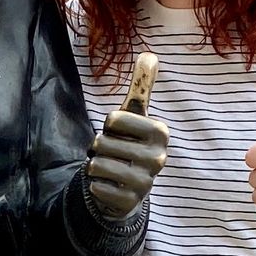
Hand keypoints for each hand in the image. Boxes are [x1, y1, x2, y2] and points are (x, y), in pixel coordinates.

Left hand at [86, 52, 167, 219]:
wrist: (127, 187)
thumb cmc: (129, 144)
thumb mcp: (135, 116)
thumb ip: (141, 87)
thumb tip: (150, 54)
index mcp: (160, 131)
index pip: (113, 119)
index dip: (107, 125)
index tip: (119, 133)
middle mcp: (158, 157)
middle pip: (101, 142)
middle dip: (98, 147)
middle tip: (111, 154)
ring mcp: (146, 182)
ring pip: (97, 164)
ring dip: (94, 166)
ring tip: (108, 169)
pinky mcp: (130, 201)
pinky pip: (96, 186)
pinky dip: (95, 185)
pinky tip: (107, 186)